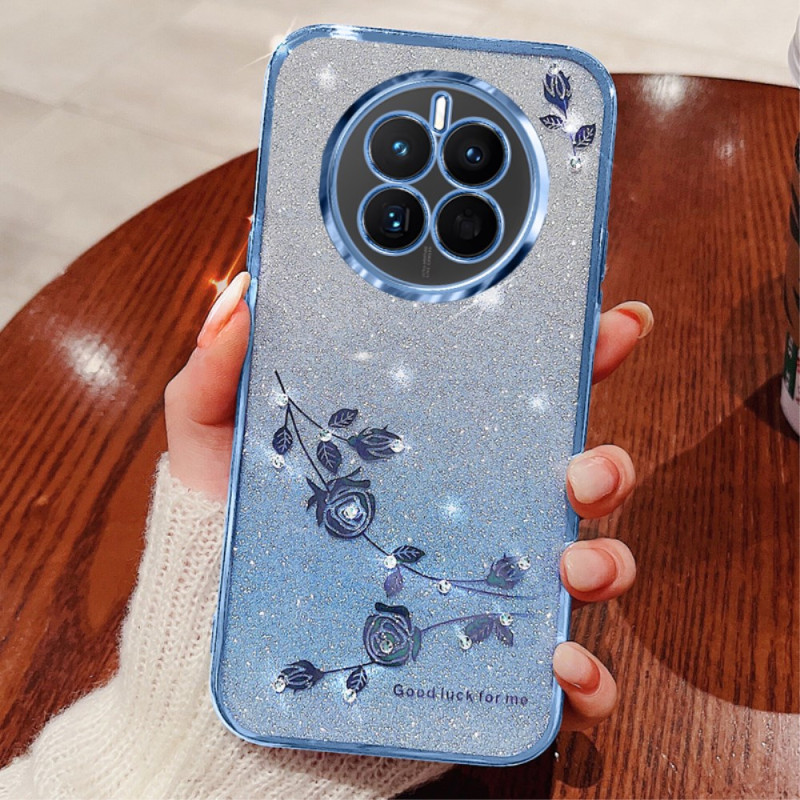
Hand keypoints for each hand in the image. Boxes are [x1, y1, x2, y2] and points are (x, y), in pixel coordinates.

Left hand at [165, 273, 652, 732]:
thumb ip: (219, 375)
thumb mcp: (212, 449)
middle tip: (580, 470)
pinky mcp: (483, 663)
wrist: (216, 667)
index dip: (575, 355)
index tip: (614, 324)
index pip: (517, 395)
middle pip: (573, 476)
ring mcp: (483, 588)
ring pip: (587, 566)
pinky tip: (561, 664)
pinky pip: (562, 673)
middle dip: (606, 463)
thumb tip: (245, 298)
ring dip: (607, 562)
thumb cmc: (225, 547)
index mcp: (428, 454)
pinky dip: (585, 673)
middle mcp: (471, 514)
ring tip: (571, 567)